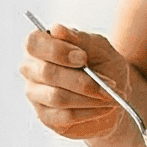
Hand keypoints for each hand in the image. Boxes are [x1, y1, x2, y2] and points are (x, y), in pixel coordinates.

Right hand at [20, 24, 139, 145]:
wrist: (113, 94)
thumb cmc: (103, 66)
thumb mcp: (99, 47)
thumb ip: (80, 39)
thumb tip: (56, 30)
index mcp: (41, 46)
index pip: (33, 43)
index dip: (56, 51)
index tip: (82, 58)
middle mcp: (32, 69)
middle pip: (46, 73)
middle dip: (81, 79)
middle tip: (109, 82)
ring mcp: (36, 95)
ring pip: (57, 97)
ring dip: (89, 97)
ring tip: (111, 96)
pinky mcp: (46, 117)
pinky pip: (65, 116)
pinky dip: (90, 112)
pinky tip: (104, 108)